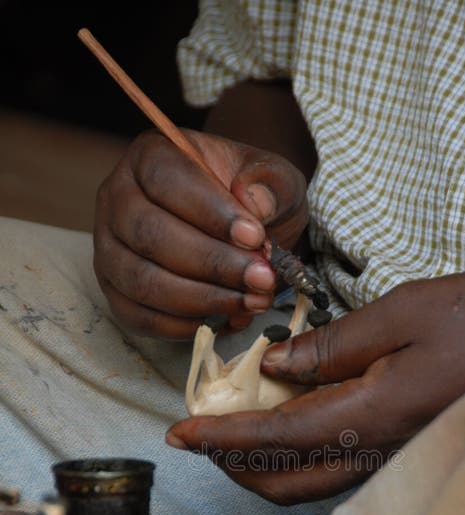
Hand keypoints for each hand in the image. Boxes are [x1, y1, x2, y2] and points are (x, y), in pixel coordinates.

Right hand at [94, 129, 307, 338]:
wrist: (241, 231)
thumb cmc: (251, 201)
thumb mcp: (274, 180)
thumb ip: (270, 185)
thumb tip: (254, 202)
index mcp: (149, 157)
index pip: (165, 179)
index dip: (210, 212)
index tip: (255, 237)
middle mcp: (116, 199)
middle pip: (150, 235)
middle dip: (212, 264)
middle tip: (262, 279)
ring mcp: (109, 249)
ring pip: (142, 281)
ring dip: (203, 299)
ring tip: (251, 302)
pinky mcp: (116, 292)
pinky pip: (141, 317)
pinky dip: (185, 326)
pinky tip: (226, 319)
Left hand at [166, 272, 464, 502]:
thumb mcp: (411, 311)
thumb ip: (338, 343)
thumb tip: (278, 364)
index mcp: (371, 413)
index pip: (275, 437)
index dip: (221, 437)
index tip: (178, 433)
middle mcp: (376, 450)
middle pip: (283, 480)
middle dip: (232, 463)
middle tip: (200, 433)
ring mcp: (393, 458)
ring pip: (308, 483)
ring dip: (261, 464)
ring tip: (233, 429)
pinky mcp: (405, 451)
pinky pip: (336, 469)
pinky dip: (296, 455)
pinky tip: (290, 421)